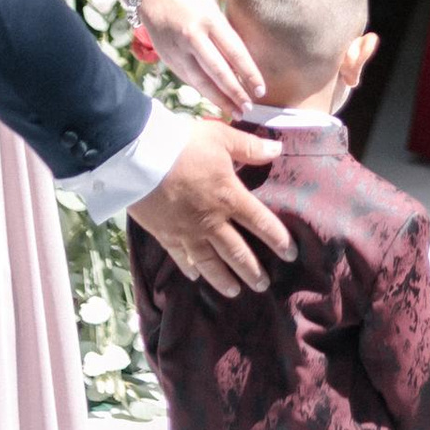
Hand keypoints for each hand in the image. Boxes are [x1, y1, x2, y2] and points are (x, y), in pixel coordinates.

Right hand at [131, 120, 288, 293]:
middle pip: (236, 252)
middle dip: (252, 270)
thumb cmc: (182, 145)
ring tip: (235, 292)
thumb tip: (278, 149)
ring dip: (223, 279)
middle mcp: (211, 221)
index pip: (260, 223)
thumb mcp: (221, 137)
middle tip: (263, 286)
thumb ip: (249, 147)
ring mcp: (187, 231)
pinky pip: (180, 256)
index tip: (290, 254)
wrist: (139, 158)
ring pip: (209, 262)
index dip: (278, 239)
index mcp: (229, 197)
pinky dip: (189, 268)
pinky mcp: (164, 234)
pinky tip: (194, 277)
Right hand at [137, 0, 269, 116]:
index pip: (235, 51)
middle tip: (248, 107)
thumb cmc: (192, 4)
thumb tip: (243, 68)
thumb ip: (226, 37)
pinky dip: (205, 92)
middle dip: (235, 92)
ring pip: (201, 81)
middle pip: (218, 70)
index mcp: (210, 20)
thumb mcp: (213, 12)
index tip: (261, 90)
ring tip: (234, 111)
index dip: (249, 73)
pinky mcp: (168, 59)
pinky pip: (190, 79)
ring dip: (219, 99)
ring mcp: (178, 49)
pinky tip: (216, 101)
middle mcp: (193, 36)